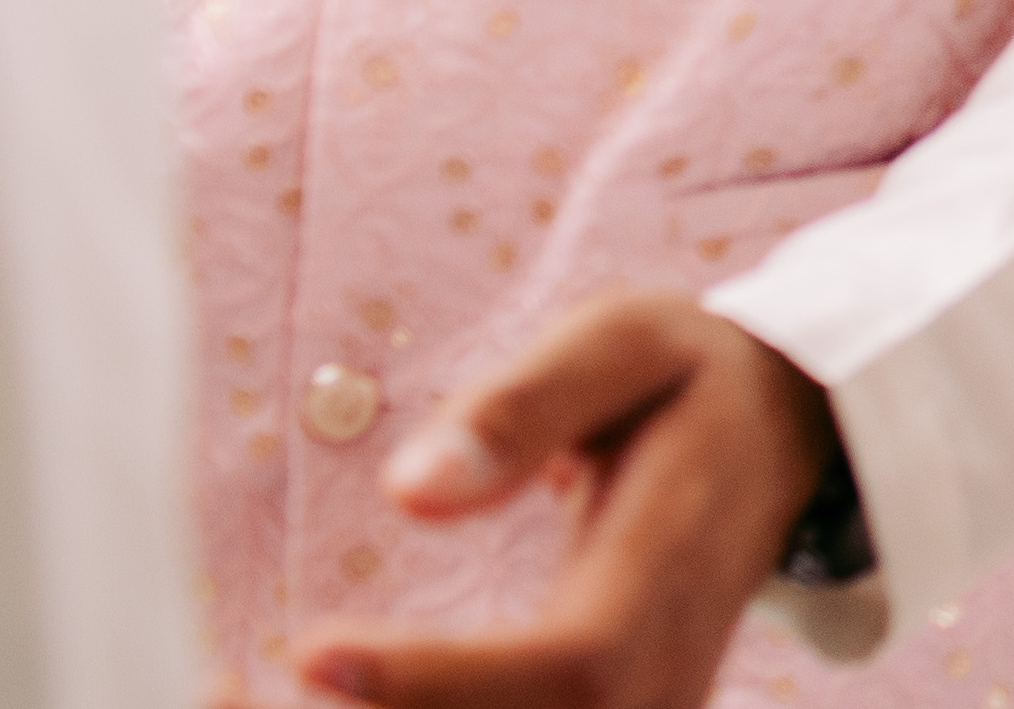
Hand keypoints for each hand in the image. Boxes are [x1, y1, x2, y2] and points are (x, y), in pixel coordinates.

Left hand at [283, 291, 827, 704]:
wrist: (785, 436)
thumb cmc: (687, 378)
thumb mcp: (626, 341)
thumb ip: (529, 402)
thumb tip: (409, 491)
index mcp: (674, 559)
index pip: (574, 657)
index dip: (443, 679)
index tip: (314, 649)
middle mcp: (666, 665)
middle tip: (227, 693)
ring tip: (239, 696)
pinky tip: (328, 695)